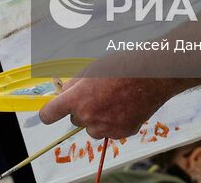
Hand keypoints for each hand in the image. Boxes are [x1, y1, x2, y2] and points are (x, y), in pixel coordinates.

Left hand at [38, 76, 177, 139]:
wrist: (151, 75)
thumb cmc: (122, 67)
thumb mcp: (91, 69)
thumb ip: (74, 84)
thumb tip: (64, 93)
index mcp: (77, 99)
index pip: (49, 114)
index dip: (48, 113)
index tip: (50, 112)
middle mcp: (88, 117)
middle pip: (75, 119)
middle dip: (81, 109)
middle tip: (97, 94)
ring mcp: (105, 128)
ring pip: (92, 128)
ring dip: (96, 118)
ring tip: (112, 99)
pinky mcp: (120, 133)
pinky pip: (109, 131)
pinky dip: (113, 121)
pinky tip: (124, 106)